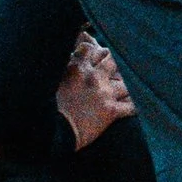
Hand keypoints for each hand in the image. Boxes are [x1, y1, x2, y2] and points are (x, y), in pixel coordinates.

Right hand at [55, 33, 133, 150]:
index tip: (97, 56)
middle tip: (115, 71)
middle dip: (114, 65)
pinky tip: (134, 108)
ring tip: (126, 91)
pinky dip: (133, 107)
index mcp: (76, 69)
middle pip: (112, 61)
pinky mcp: (111, 111)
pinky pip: (130, 107)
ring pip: (125, 83)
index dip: (95, 51)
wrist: (52, 133)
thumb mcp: (52, 82)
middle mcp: (93, 77)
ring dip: (125, 87)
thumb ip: (63, 70)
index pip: (90, 49)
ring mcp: (104, 93)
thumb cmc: (47, 110)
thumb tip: (69, 61)